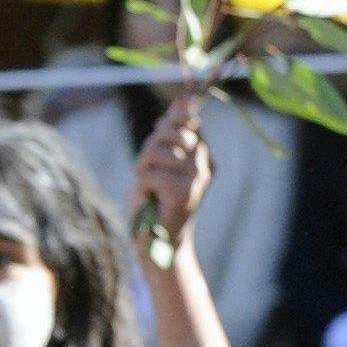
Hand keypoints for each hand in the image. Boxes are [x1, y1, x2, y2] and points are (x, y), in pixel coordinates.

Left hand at [134, 99, 213, 243]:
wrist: (160, 245)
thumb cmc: (156, 203)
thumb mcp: (161, 161)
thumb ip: (171, 133)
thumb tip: (182, 100)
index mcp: (203, 154)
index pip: (185, 118)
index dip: (164, 127)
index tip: (158, 149)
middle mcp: (205, 164)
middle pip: (167, 129)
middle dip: (149, 148)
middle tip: (149, 172)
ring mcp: (196, 178)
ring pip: (155, 150)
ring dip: (142, 169)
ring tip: (149, 189)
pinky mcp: (183, 192)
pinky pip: (149, 173)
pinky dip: (141, 187)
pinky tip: (150, 201)